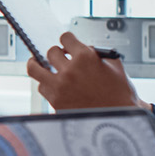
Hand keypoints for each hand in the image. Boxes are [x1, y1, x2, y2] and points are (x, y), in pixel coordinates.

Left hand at [26, 33, 147, 111]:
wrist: (120, 118)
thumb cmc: (119, 94)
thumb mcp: (115, 66)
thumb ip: (98, 53)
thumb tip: (84, 48)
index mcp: (85, 58)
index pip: (65, 38)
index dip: (67, 39)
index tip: (66, 42)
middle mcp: (69, 71)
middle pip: (50, 52)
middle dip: (57, 53)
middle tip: (59, 56)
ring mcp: (59, 86)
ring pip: (35, 69)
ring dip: (37, 65)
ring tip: (37, 63)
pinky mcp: (54, 101)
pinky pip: (41, 87)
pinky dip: (46, 84)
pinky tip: (51, 83)